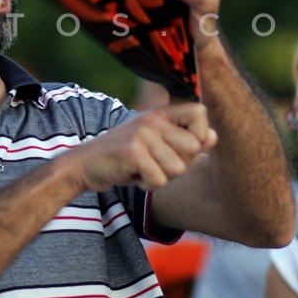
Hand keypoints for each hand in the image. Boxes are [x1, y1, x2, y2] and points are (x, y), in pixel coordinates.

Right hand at [67, 101, 216, 191]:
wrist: (84, 165)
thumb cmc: (125, 157)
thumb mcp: (156, 144)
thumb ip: (184, 140)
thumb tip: (213, 136)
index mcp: (161, 113)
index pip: (200, 111)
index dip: (201, 135)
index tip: (184, 148)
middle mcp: (153, 119)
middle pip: (194, 149)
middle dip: (179, 165)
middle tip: (156, 163)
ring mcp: (142, 134)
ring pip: (178, 169)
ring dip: (161, 177)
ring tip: (142, 169)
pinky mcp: (133, 152)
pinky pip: (159, 180)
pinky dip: (147, 185)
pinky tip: (133, 176)